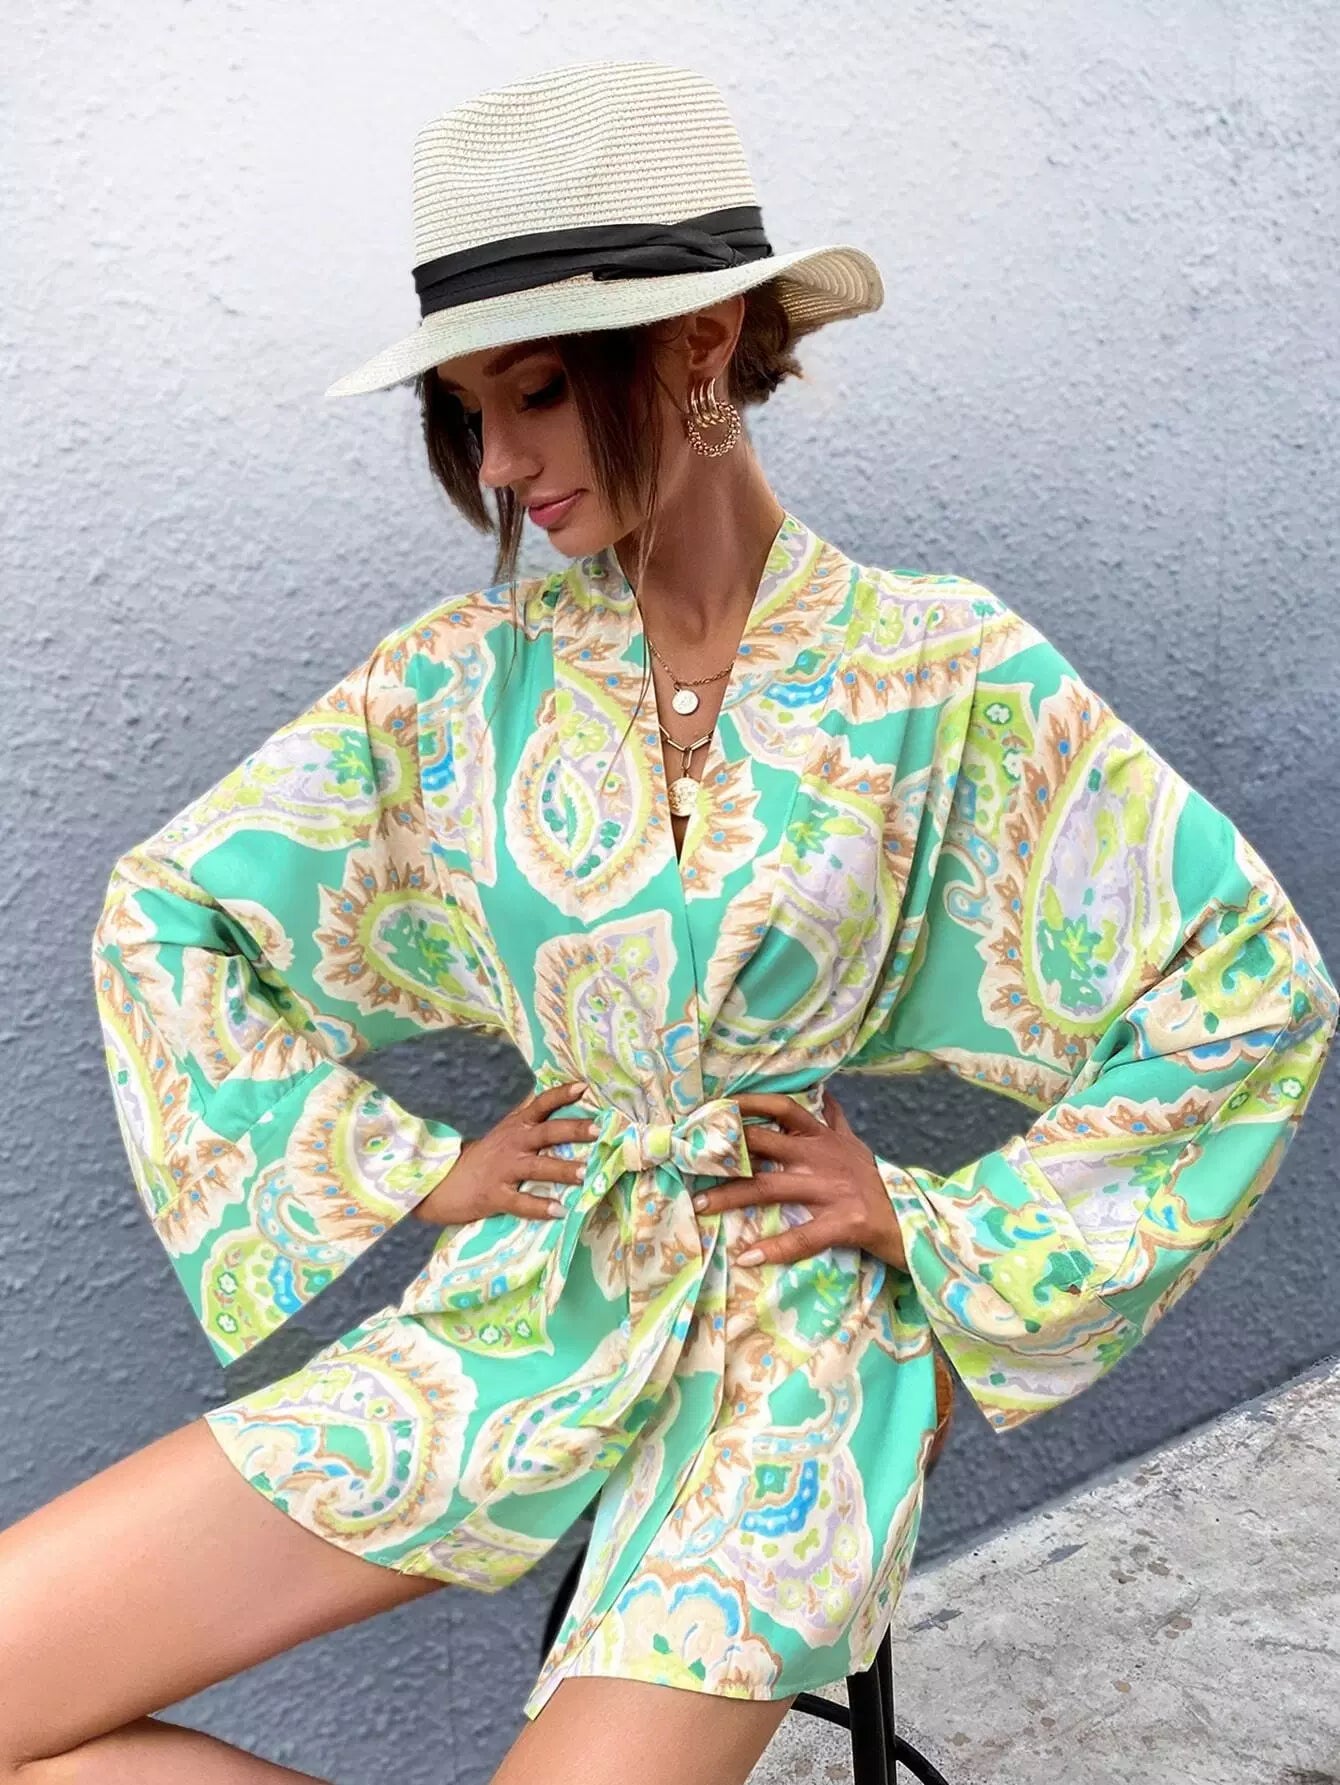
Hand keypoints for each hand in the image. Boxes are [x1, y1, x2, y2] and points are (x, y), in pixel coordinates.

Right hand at [411, 1079, 598, 1225]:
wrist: (439, 1183)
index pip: (540, 1105)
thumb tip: (550, 1102)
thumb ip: (526, 1120)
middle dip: (572, 1130)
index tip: (583, 1087)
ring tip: (584, 1174)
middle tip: (597, 1131)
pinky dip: (539, 1207)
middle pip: (546, 1133)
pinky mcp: (494, 1195)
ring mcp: (503, 1170)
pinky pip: (520, 1202)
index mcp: (515, 1126)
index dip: (561, 1095)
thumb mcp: (502, 1132)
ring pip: (537, 1167)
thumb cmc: (479, 1158)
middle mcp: (512, 1144)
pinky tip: (559, 1211)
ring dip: (562, 1169)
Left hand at [691, 1087, 907, 1271]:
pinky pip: (802, 1237)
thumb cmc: (878, 1182)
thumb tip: (827, 1095)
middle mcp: (821, 1157)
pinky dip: (773, 1248)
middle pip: (763, 1144)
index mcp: (823, 1138)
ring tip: (700, 1206)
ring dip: (731, 1196)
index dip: (748, 1103)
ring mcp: (831, 1190)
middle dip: (724, 1150)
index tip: (715, 1105)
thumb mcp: (858, 1144)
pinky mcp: (843, 1223)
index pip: (782, 1108)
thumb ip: (837, 1121)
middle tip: (688, 1156)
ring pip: (770, 1188)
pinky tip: (747, 1257)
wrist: (913, 1220)